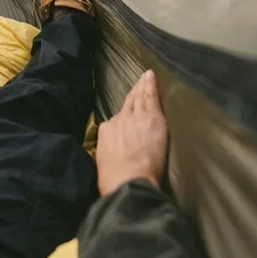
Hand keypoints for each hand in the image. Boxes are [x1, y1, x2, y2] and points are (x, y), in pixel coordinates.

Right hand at [96, 69, 168, 195]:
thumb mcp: (102, 162)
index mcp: (106, 130)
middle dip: (134, 92)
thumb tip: (112, 154)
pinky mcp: (153, 119)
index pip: (117, 121)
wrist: (128, 181)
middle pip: (128, 103)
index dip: (124, 117)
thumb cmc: (114, 179)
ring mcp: (136, 117)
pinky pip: (151, 97)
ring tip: (146, 76)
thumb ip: (109, 151)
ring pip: (139, 97)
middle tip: (139, 80)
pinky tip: (151, 76)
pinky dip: (150, 85)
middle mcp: (119, 120)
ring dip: (142, 86)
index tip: (128, 114)